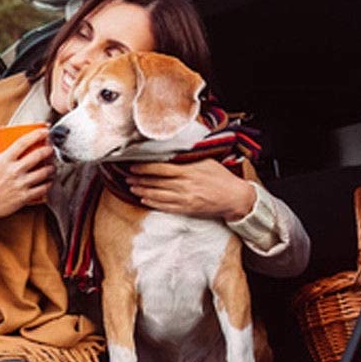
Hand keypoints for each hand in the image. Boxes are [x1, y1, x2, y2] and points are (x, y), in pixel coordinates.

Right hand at [0, 128, 54, 232]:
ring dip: (50, 168)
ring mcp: (20, 184)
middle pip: (37, 156)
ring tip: (51, 166)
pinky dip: (48, 184)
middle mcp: (14, 171)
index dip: (36, 134)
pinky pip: (42, 189)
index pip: (23, 142)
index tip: (44, 131)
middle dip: (48, 150)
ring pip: (43, 173)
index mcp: (3, 161)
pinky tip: (49, 182)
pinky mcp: (24, 197)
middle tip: (50, 149)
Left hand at [124, 159, 255, 220]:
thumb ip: (188, 158)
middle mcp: (185, 185)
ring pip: (157, 195)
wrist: (234, 197)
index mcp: (189, 171)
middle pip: (156, 182)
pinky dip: (152, 203)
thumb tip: (170, 152)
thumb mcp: (206, 161)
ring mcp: (185, 199)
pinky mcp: (186, 209)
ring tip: (131, 187)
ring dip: (142, 191)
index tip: (133, 166)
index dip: (144, 167)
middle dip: (139, 179)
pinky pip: (164, 206)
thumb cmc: (220, 177)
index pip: (161, 168)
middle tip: (127, 177)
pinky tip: (144, 199)